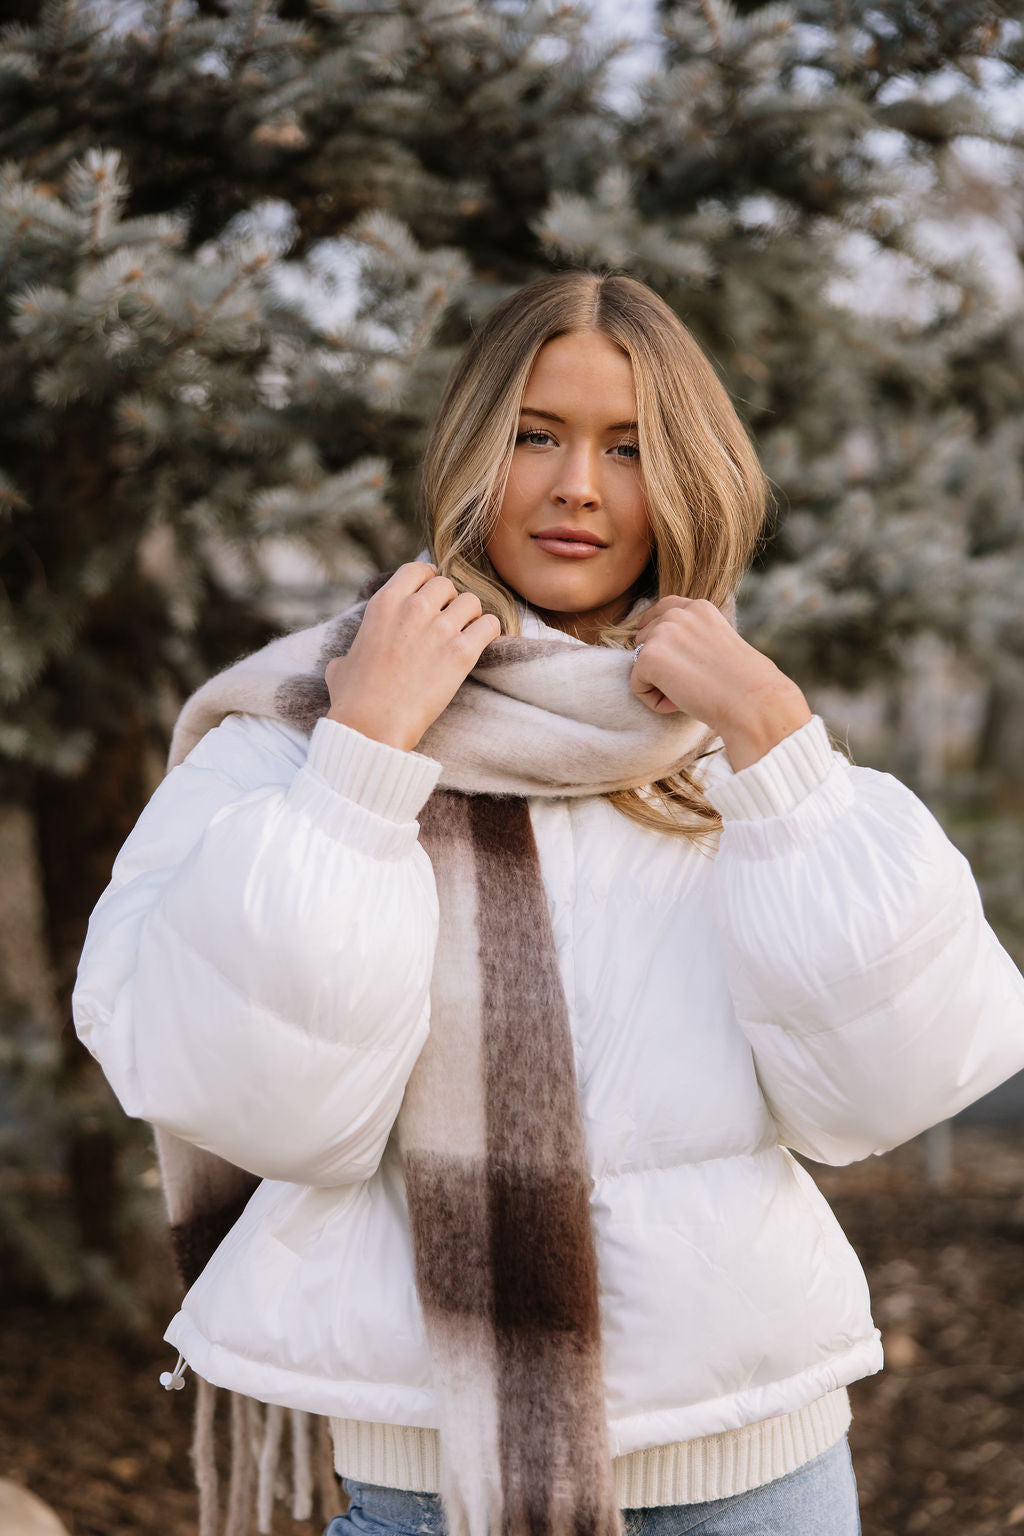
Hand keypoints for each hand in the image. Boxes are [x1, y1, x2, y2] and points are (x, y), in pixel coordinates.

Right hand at [325, 562, 500, 751]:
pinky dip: (489, 633)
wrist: (373, 725)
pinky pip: (490, 625)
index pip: (416, 570)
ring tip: (465, 635)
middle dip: (449, 602)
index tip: (433, 592)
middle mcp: (413, 608)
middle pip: (447, 585)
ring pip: (471, 602)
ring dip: (471, 617)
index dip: (428, 579)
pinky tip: (480, 645)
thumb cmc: (354, 699)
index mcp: (384, 603)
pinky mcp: (462, 651)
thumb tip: (345, 661)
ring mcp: (440, 628)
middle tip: (447, 623)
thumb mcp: (341, 665)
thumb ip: (349, 652)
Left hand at [630, 597, 811, 770]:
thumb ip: (693, 637)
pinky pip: (637, 686)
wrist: (753, 701)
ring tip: (690, 692)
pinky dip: (654, 701)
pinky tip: (680, 702)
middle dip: (663, 665)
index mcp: (699, 607)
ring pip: (639, 663)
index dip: (659, 635)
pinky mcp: (649, 656)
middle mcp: (678, 613)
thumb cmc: (744, 683)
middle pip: (645, 638)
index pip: (663, 610)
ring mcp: (662, 632)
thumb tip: (666, 651)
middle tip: (694, 683)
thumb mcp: (719, 644)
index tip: (672, 656)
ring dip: (658, 684)